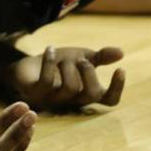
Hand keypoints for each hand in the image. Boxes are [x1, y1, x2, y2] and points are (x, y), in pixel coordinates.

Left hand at [10, 46, 124, 110]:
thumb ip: (101, 57)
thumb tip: (122, 52)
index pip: (109, 100)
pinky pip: (46, 81)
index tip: (121, 69)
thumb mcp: (81, 57)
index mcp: (87, 92)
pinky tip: (49, 49)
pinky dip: (49, 61)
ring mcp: (55, 99)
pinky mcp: (36, 94)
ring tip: (62, 58)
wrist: (28, 65)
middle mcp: (73, 100)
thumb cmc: (59, 65)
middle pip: (91, 94)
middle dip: (89, 73)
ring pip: (70, 88)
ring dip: (68, 66)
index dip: (117, 88)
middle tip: (81, 61)